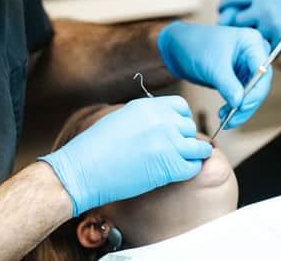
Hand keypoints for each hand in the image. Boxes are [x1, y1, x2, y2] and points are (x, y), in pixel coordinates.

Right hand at [39, 96, 211, 215]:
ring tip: (179, 163)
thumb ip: (146, 117)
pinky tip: (175, 174)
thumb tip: (164, 123)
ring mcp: (167, 142)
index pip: (181, 107)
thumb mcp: (122, 118)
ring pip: (198, 147)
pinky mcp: (169, 166)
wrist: (83, 170)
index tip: (176, 132)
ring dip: (192, 155)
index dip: (181, 120)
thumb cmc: (95, 148)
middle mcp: (161, 120)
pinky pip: (193, 166)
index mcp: (148, 106)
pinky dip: (188, 171)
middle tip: (174, 151)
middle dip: (185, 139)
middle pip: (190, 127)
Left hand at [158, 21, 271, 129]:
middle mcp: (253, 53)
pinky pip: (242, 95)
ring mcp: (246, 65)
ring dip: (240, 108)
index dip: (255, 92)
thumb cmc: (195, 46)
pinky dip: (234, 106)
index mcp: (252, 42)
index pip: (262, 71)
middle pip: (260, 84)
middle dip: (247, 104)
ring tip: (225, 119)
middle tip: (233, 119)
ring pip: (252, 93)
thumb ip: (228, 85)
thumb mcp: (213, 66)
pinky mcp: (238, 77)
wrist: (178, 46)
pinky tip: (224, 114)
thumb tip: (239, 103)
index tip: (242, 106)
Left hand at [217, 0, 280, 47]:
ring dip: (248, 37)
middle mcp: (264, 10)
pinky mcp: (280, 41)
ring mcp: (271, 27)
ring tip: (243, 40)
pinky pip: (265, 47)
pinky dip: (264, 48)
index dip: (225, 3)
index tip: (221, 9)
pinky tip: (261, 48)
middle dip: (233, 23)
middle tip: (228, 28)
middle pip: (237, 19)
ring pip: (250, 35)